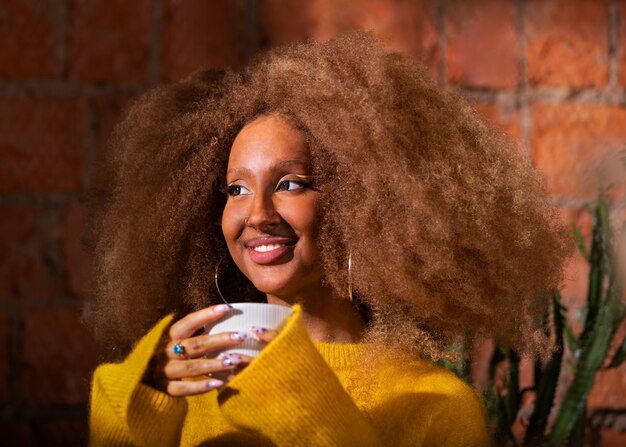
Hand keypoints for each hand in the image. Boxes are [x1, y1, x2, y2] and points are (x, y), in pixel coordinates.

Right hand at [147, 304, 277, 396]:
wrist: (134, 381)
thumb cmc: (160, 357)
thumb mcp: (170, 342)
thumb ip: (190, 335)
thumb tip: (221, 319)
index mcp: (167, 337)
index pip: (188, 323)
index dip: (206, 315)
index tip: (227, 308)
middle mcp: (164, 352)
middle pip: (195, 345)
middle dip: (219, 340)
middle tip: (241, 336)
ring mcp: (164, 372)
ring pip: (191, 367)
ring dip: (215, 363)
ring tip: (235, 360)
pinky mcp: (164, 390)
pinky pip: (183, 389)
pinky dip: (200, 387)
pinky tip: (218, 384)